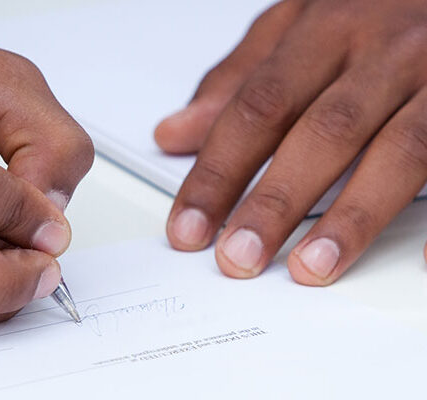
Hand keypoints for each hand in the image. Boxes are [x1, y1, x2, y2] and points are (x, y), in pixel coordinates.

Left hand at [155, 0, 426, 284]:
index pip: (256, 108)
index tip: (189, 226)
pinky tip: (422, 260)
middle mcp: (384, 51)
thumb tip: (177, 132)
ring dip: (349, 218)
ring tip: (310, 267)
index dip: (218, 172)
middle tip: (239, 255)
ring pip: (396, 153)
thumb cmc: (376, 7)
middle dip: (274, 202)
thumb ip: (240, 77)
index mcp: (327, 28)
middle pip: (320, 133)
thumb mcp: (301, 22)